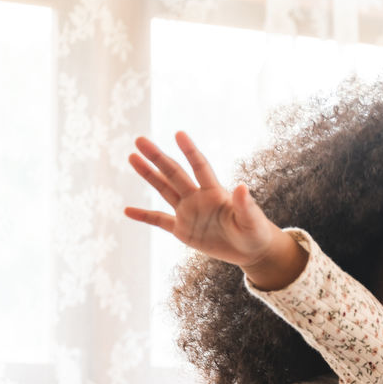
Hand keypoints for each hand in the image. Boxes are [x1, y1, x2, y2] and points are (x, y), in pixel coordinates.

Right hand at [125, 132, 301, 288]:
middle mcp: (198, 198)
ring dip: (148, 174)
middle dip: (158, 157)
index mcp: (215, 193)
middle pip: (174, 173)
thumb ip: (245, 205)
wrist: (251, 250)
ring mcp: (188, 213)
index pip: (200, 167)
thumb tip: (241, 186)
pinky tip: (127, 210)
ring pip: (164, 190)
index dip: (190, 151)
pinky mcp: (183, 230)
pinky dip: (144, 216)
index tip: (179, 133)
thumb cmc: (255, 232)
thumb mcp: (252, 220)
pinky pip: (159, 221)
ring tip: (132, 157)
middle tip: (140, 140)